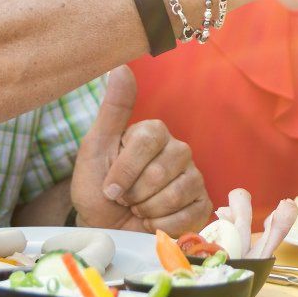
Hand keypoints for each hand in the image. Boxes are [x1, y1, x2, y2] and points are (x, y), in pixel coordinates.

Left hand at [70, 66, 211, 234]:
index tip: (110, 185)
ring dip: (148, 210)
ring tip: (139, 210)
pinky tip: (154, 222)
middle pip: (163, 169)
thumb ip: (112, 110)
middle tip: (125, 199)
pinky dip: (163, 226)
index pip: (149, 140)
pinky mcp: (202, 204)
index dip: (126, 169)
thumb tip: (121, 68)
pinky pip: (189, 215)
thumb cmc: (98, 189)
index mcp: (154, 133)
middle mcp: (178, 150)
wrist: (105, 229)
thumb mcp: (95, 149)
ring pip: (177, 193)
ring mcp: (193, 177)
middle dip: (135, 193)